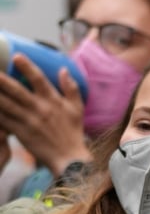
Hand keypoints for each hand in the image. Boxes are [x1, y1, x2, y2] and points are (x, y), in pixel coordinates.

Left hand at [0, 55, 91, 174]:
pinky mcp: (20, 133)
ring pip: (6, 104)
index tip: (16, 56)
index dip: (27, 67)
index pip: (39, 79)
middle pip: (17, 90)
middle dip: (2, 79)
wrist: (69, 157)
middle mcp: (40, 108)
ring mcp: (28, 121)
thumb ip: (71, 88)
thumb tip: (63, 70)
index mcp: (53, 101)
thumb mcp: (77, 108)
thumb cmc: (73, 132)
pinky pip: (3, 121)